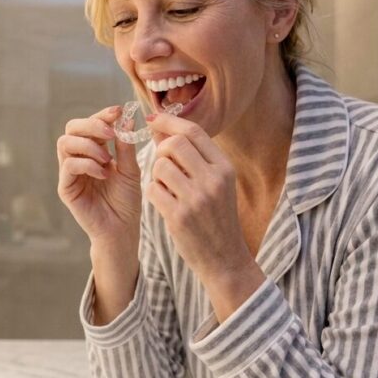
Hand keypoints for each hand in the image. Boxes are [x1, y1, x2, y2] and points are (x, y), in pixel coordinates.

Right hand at [56, 105, 142, 248]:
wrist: (122, 229)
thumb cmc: (126, 201)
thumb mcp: (130, 170)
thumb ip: (126, 146)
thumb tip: (127, 119)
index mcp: (94, 150)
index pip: (90, 124)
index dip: (102, 115)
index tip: (118, 111)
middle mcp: (78, 158)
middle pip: (72, 128)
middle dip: (91, 125)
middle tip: (111, 134)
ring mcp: (70, 172)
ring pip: (65, 143)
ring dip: (89, 145)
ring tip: (107, 159)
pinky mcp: (66, 187)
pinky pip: (68, 165)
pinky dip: (87, 164)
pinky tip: (103, 174)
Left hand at [145, 113, 261, 300]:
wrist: (225, 258)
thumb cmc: (216, 217)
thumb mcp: (215, 183)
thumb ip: (193, 157)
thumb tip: (161, 130)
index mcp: (224, 168)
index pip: (193, 131)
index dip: (169, 122)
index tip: (153, 119)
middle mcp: (213, 180)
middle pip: (174, 144)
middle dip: (161, 149)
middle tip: (162, 163)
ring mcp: (196, 198)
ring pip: (160, 165)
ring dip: (156, 173)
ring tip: (166, 186)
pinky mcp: (179, 216)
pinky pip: (153, 189)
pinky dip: (153, 192)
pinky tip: (163, 201)